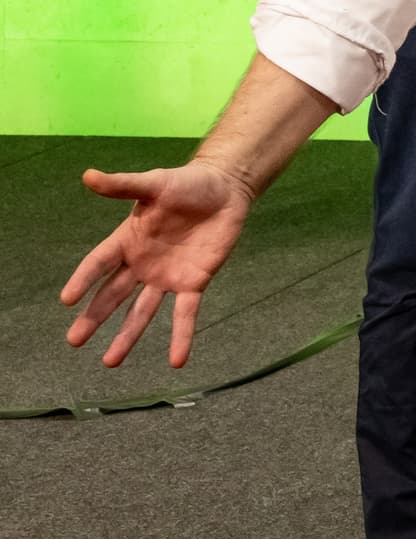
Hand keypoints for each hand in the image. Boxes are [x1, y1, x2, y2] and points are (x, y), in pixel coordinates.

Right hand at [60, 157, 255, 370]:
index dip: (83, 280)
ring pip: (142, 312)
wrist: (225, 188)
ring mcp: (166, 276)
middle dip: (94, 317)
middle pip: (113, 295)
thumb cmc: (186, 184)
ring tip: (110, 362)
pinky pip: (185, 313)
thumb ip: (122, 185)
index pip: (98, 263)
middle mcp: (142, 264)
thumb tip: (88, 175)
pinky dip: (181, 336)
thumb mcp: (154, 183)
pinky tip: (176, 361)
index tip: (66, 300)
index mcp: (127, 240)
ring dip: (127, 337)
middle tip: (73, 341)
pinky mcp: (194, 282)